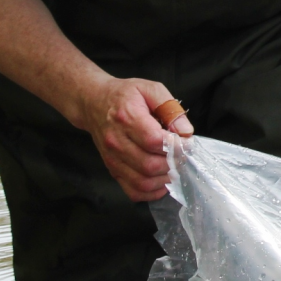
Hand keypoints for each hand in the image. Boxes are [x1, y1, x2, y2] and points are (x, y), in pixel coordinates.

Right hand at [71, 76, 194, 201]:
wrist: (93, 102)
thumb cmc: (124, 95)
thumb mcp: (150, 89)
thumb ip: (170, 108)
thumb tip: (185, 132)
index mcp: (127, 117)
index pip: (155, 141)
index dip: (176, 145)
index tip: (187, 142)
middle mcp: (117, 141)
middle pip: (150, 165)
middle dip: (173, 163)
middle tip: (182, 155)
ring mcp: (113, 158)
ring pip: (143, 181)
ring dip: (164, 179)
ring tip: (173, 166)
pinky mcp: (113, 169)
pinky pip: (133, 191)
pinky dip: (151, 192)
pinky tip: (161, 180)